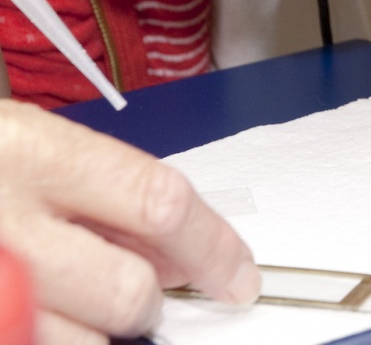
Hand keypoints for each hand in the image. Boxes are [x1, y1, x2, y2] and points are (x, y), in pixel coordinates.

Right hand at [0, 99, 259, 344]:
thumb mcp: (37, 150)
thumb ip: (111, 195)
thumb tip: (183, 256)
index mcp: (35, 154)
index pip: (159, 202)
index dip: (213, 247)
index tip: (240, 277)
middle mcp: (5, 219)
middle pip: (127, 289)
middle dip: (149, 299)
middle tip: (141, 292)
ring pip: (80, 341)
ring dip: (98, 331)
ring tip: (76, 297)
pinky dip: (55, 337)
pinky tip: (46, 312)